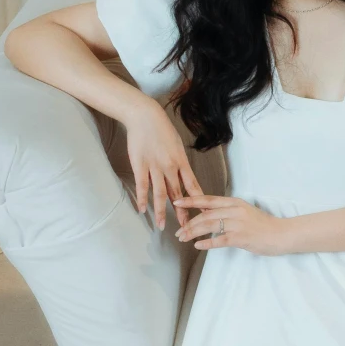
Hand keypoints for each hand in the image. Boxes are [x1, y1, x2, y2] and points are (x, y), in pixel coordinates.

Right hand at [125, 99, 201, 229]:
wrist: (145, 117)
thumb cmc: (162, 129)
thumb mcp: (177, 145)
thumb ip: (180, 162)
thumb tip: (184, 175)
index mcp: (181, 162)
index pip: (193, 185)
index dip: (199, 201)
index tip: (204, 213)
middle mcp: (170, 167)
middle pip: (178, 194)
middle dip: (183, 213)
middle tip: (186, 228)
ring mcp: (155, 167)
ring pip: (160, 194)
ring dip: (161, 212)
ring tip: (162, 225)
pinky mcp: (140, 166)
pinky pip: (143, 186)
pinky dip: (143, 199)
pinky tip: (142, 210)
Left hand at [173, 195, 289, 255]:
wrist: (281, 234)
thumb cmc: (263, 225)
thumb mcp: (245, 212)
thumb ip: (228, 211)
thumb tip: (209, 214)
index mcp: (235, 202)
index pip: (208, 199)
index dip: (191, 200)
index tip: (177, 201)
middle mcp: (234, 210)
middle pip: (205, 215)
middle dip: (189, 223)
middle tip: (178, 231)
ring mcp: (237, 224)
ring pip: (209, 226)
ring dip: (193, 232)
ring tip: (183, 238)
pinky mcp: (240, 237)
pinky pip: (219, 240)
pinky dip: (206, 243)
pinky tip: (198, 246)